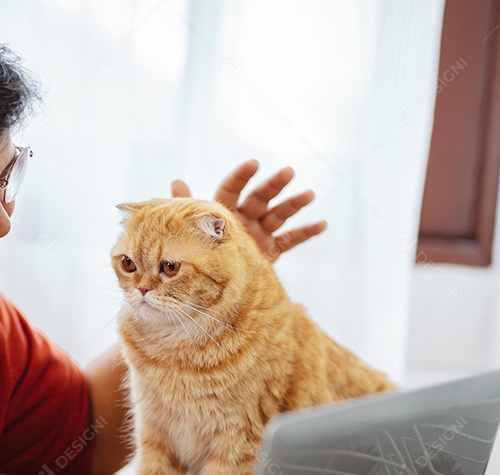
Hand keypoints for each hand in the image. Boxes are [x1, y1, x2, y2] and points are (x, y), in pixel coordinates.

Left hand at [172, 159, 327, 262]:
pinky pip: (291, 240)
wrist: (212, 286)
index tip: (253, 164)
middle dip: (274, 185)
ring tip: (309, 194)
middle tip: (288, 172)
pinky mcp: (271, 249)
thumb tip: (176, 181)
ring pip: (279, 215)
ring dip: (294, 204)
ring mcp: (259, 233)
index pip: (232, 188)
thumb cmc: (198, 254)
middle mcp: (244, 218)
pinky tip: (323, 225)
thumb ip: (187, 207)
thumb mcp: (190, 230)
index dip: (241, 176)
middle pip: (260, 197)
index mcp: (223, 210)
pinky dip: (306, 232)